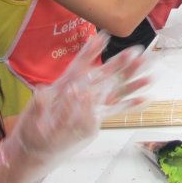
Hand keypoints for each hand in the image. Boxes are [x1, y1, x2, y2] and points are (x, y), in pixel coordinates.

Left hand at [0, 35, 150, 182]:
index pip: (80, 65)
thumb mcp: (32, 117)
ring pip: (114, 89)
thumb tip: (42, 92)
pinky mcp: (96, 118)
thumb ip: (39, 105)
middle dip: (121, 62)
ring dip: (131, 81)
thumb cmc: (32, 130)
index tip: (102, 36)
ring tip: (149, 73)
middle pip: (104, 73)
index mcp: (65, 86)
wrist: (35, 147)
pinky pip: (115, 109)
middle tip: (138, 51)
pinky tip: (146, 99)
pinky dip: (130, 104)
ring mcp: (91, 105)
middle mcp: (82, 92)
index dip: (90, 50)